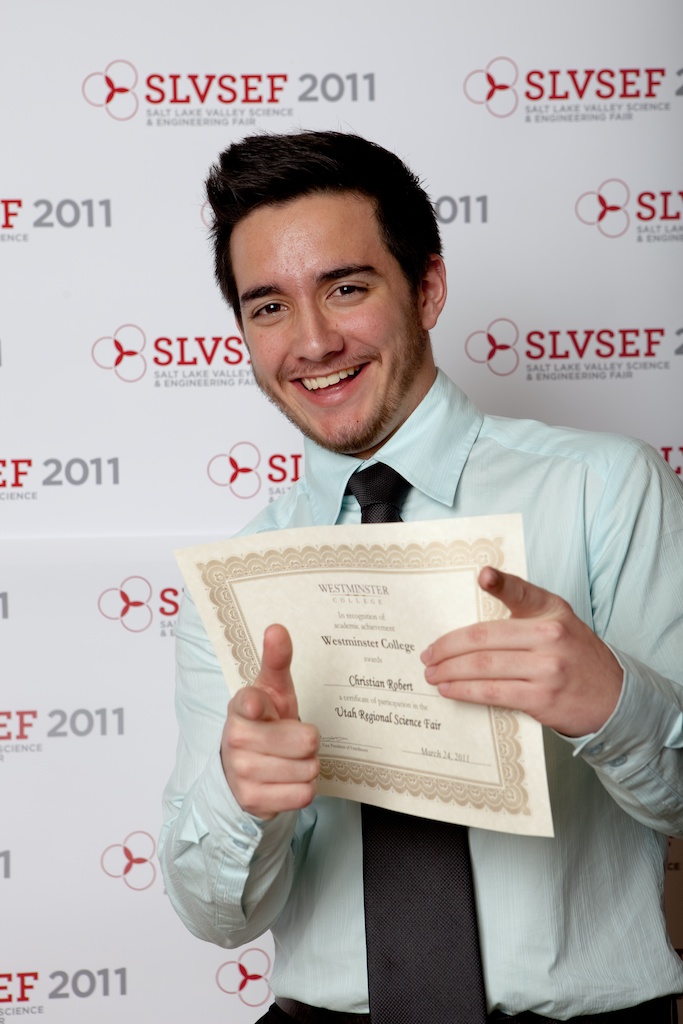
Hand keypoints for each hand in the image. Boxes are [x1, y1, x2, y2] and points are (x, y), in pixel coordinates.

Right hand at [221, 624, 319, 818]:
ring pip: (308, 769)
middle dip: (308, 740)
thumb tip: (276, 628)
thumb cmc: (266, 722)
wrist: (245, 767)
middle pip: (306, 740)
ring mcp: (242, 771)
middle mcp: (236, 738)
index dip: (258, 706)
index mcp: (241, 706)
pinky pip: (304, 795)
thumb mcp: (274, 689)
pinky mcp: (252, 800)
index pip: (249, 703)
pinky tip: (286, 779)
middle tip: (292, 738)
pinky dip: (302, 788)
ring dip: (307, 765)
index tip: (259, 707)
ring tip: (290, 758)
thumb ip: (277, 659)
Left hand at [421, 568, 622, 736]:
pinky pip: (492, 692)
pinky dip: (465, 691)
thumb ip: (523, 612)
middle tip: (428, 655)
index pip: (522, 592)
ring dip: (450, 671)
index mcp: (551, 611)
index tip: (483, 576)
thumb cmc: (574, 656)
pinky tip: (450, 689)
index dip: (501, 582)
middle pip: (484, 637)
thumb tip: (474, 615)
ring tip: (432, 674)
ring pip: (483, 666)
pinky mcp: (541, 698)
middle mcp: (551, 635)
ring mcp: (547, 668)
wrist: (613, 698)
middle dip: (448, 647)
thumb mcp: (558, 622)